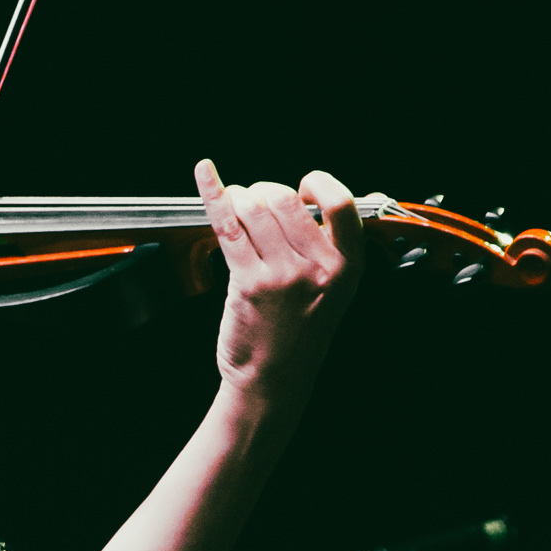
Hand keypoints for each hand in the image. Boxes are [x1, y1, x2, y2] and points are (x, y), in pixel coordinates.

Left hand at [194, 160, 369, 406]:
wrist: (274, 377)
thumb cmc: (300, 330)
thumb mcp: (333, 288)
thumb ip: (330, 246)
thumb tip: (328, 197)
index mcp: (346, 266)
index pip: (340, 204)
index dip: (317, 184)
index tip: (303, 188)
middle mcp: (317, 268)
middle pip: (285, 199)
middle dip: (264, 191)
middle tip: (257, 204)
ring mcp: (281, 275)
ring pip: (253, 208)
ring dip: (239, 198)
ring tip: (238, 209)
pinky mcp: (247, 282)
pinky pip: (226, 225)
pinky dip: (212, 193)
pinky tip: (205, 173)